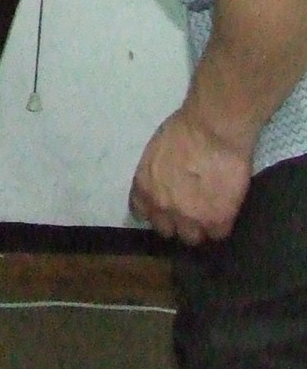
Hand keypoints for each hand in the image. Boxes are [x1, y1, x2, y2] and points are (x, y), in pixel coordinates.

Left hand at [129, 107, 251, 245]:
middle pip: (166, 230)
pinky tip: (225, 212)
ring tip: (209, 215)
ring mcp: (189, 217)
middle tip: (190, 212)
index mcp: (144, 188)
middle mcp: (161, 207)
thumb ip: (156, 178)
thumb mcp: (155, 154)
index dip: (156, 212)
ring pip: (192, 238)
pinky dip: (222, 225)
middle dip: (177, 222)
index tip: (166, 209)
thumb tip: (165, 186)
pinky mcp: (217, 220)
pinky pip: (218, 234)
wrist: (212, 130)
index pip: (143, 213)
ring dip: (199, 228)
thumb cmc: (183, 131)